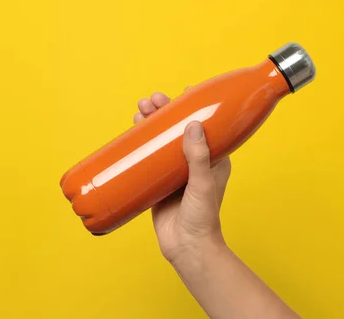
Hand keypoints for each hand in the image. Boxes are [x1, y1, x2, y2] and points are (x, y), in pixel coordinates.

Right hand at [133, 91, 231, 263]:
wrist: (188, 248)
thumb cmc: (203, 218)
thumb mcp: (203, 184)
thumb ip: (198, 157)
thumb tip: (193, 124)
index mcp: (212, 158)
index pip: (202, 125)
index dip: (191, 107)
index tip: (180, 95)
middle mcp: (193, 161)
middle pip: (177, 128)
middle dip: (163, 112)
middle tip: (150, 102)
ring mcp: (174, 171)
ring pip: (161, 140)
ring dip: (150, 123)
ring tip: (139, 111)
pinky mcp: (158, 182)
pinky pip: (148, 158)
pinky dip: (140, 144)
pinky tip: (131, 133)